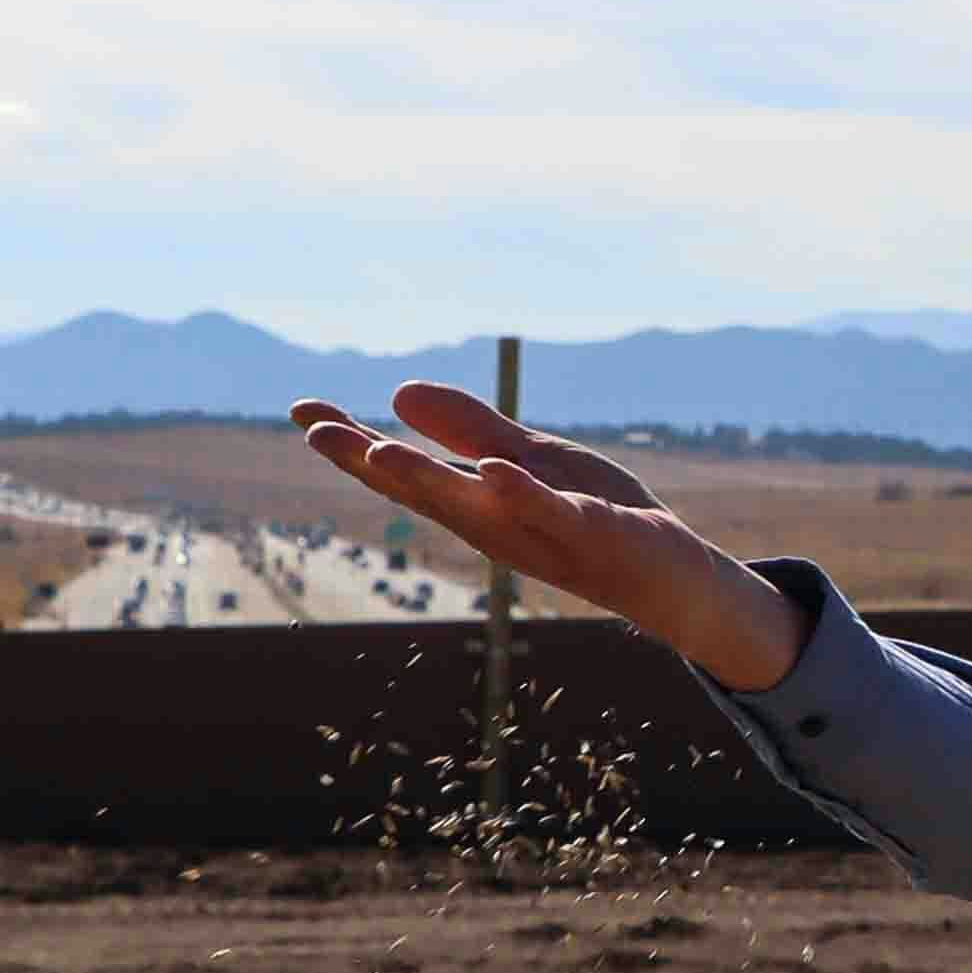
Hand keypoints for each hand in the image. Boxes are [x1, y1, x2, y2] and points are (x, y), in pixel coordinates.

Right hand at [288, 382, 802, 689]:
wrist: (672, 578)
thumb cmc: (596, 519)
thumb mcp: (530, 461)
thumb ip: (471, 431)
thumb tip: (397, 394)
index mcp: (477, 503)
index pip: (404, 469)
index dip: (352, 444)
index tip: (299, 411)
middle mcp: (497, 524)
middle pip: (424, 491)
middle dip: (368, 463)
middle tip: (316, 432)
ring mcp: (542, 533)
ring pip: (477, 507)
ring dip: (427, 481)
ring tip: (378, 451)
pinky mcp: (592, 534)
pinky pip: (552, 514)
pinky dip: (524, 495)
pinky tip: (496, 471)